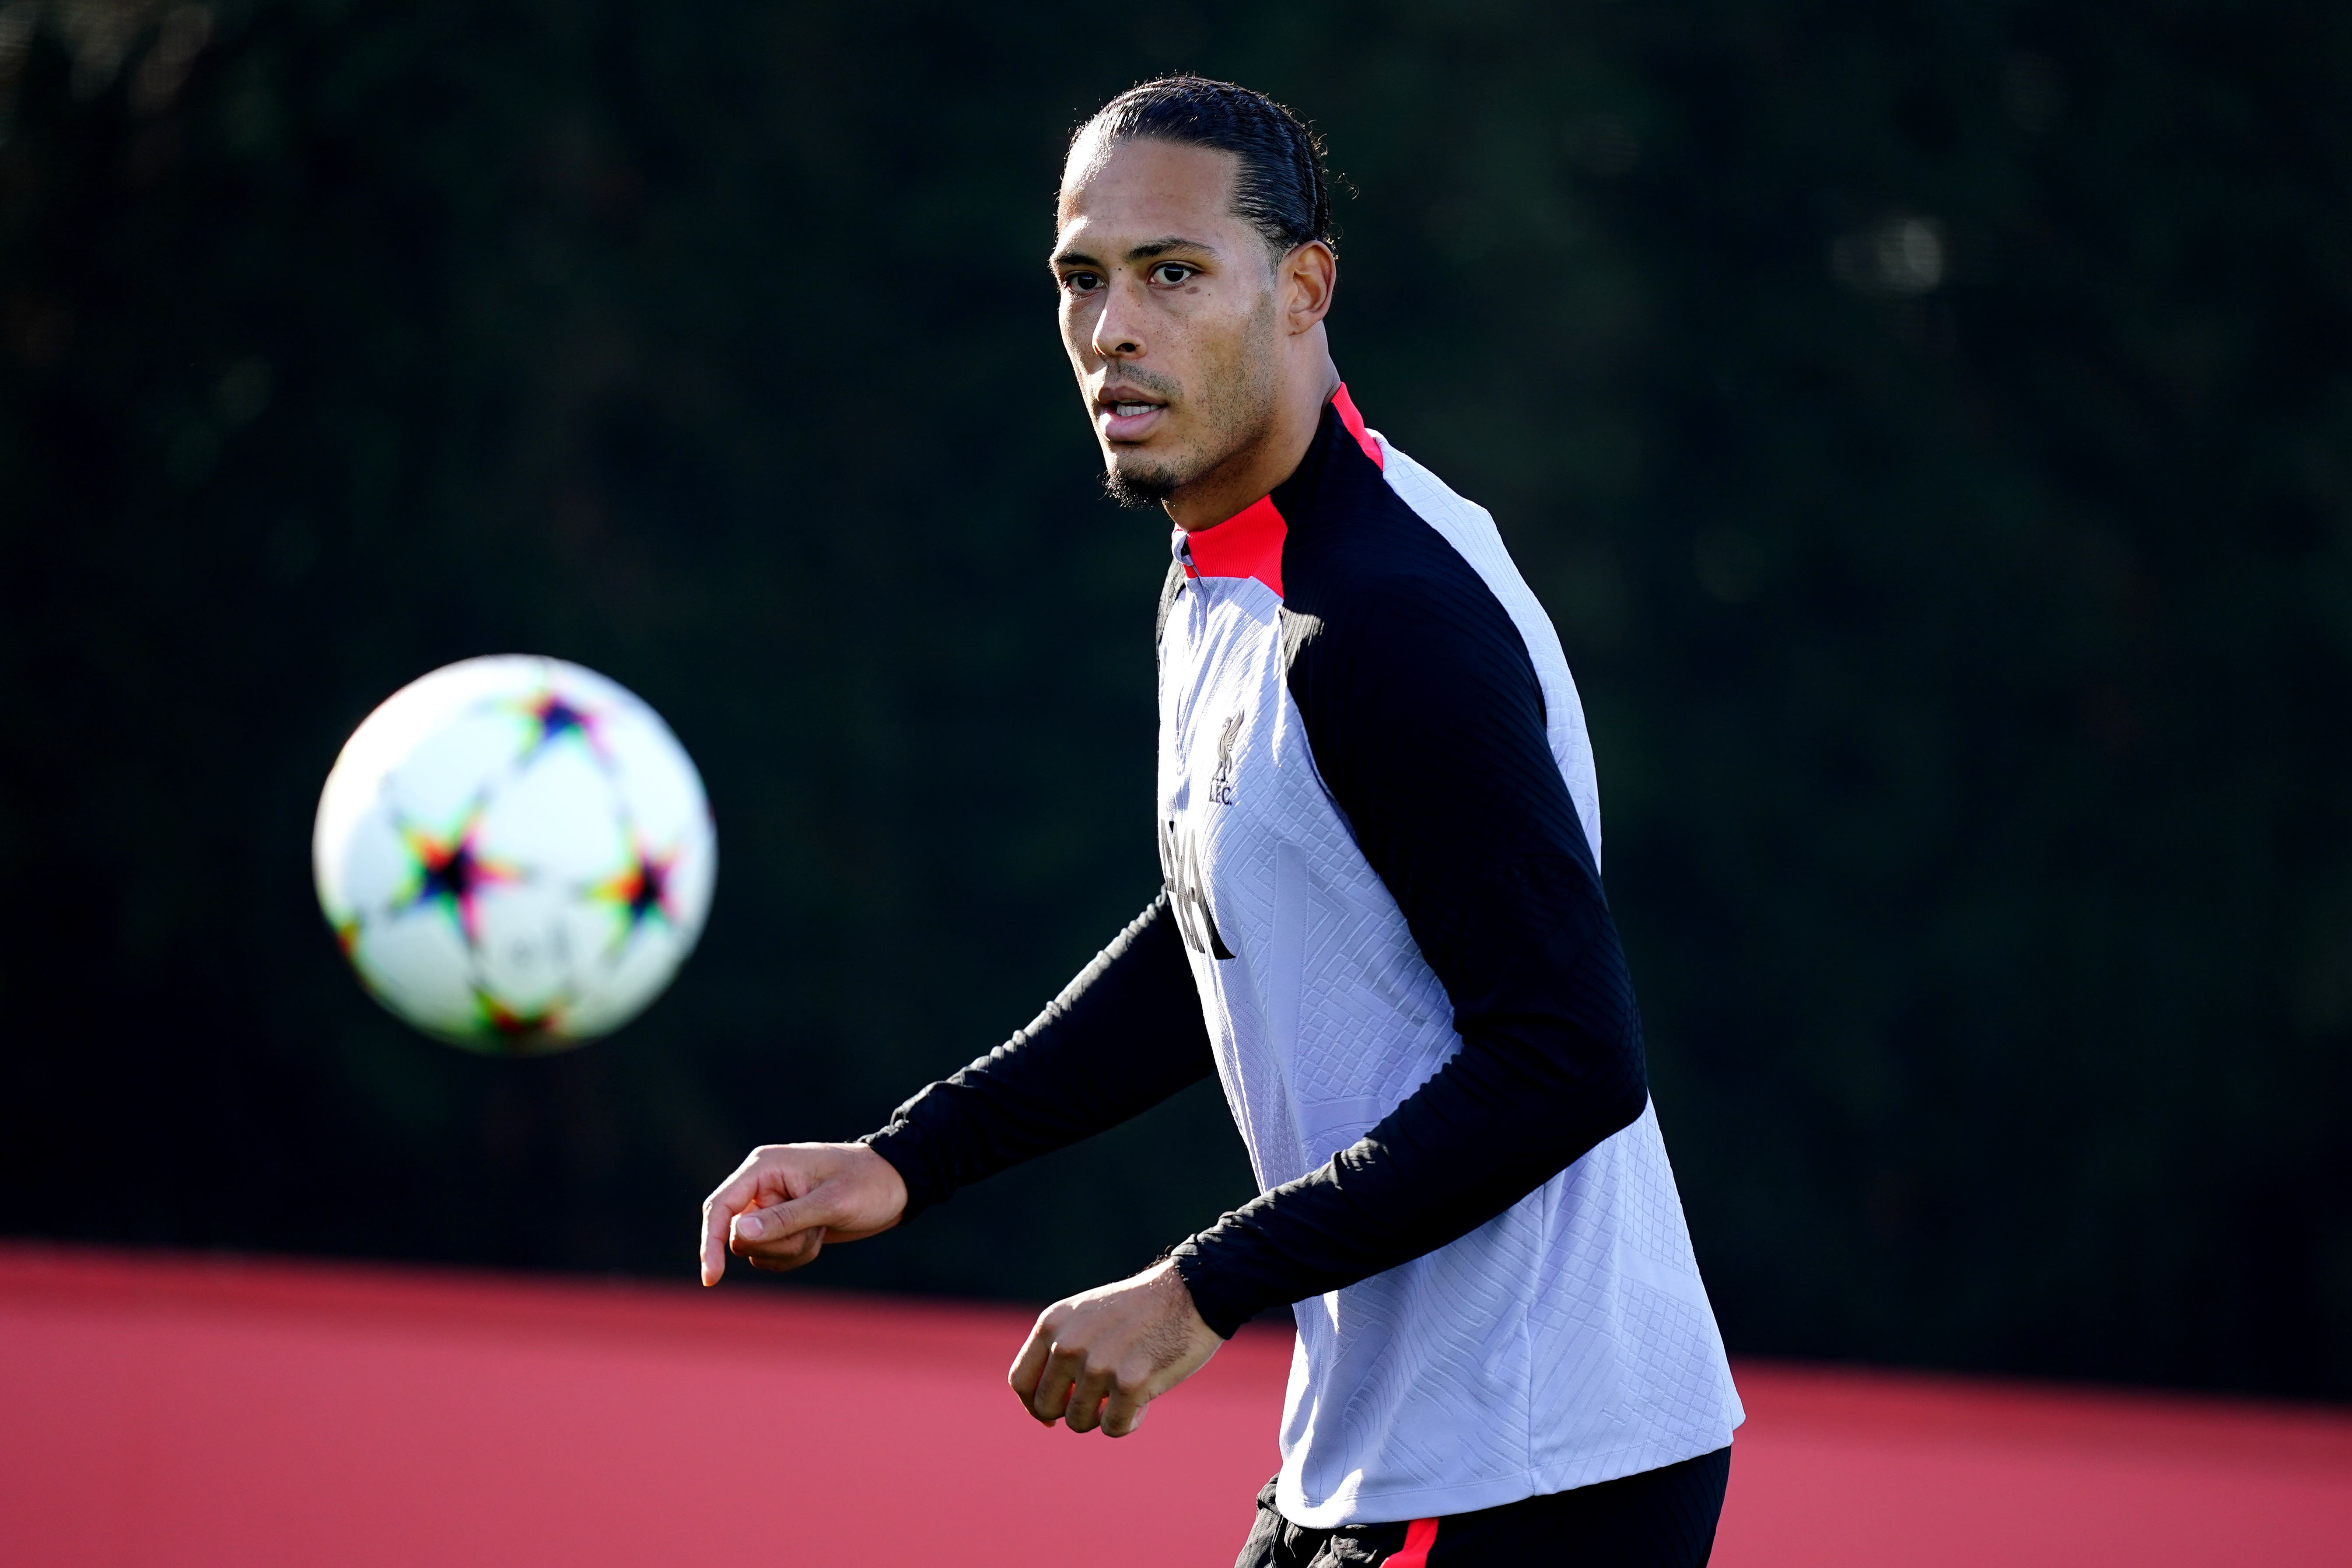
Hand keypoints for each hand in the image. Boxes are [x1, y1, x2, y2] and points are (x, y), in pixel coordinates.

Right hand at [698, 1142, 908, 1285]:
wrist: (897, 1185)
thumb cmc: (869, 1185)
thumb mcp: (831, 1203)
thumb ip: (785, 1219)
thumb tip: (739, 1234)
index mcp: (765, 1168)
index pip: (721, 1207)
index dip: (710, 1243)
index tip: (712, 1279)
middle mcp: (761, 1186)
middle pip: (738, 1237)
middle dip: (777, 1246)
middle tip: (814, 1230)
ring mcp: (771, 1206)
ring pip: (756, 1251)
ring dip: (790, 1251)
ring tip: (821, 1228)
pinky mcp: (783, 1225)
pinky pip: (772, 1256)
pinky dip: (797, 1255)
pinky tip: (820, 1235)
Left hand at [1007, 1261, 1221, 1436]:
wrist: (1191, 1293)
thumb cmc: (1140, 1310)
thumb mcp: (1086, 1317)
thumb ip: (1060, 1351)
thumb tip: (1044, 1409)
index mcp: (1053, 1324)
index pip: (1020, 1381)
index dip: (1033, 1406)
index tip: (1051, 1416)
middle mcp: (1068, 1343)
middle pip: (1047, 1407)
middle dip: (1072, 1412)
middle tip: (1100, 1402)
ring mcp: (1098, 1364)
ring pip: (1079, 1422)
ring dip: (1103, 1417)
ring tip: (1126, 1394)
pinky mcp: (1130, 1382)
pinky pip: (1114, 1428)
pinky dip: (1129, 1422)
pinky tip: (1145, 1402)